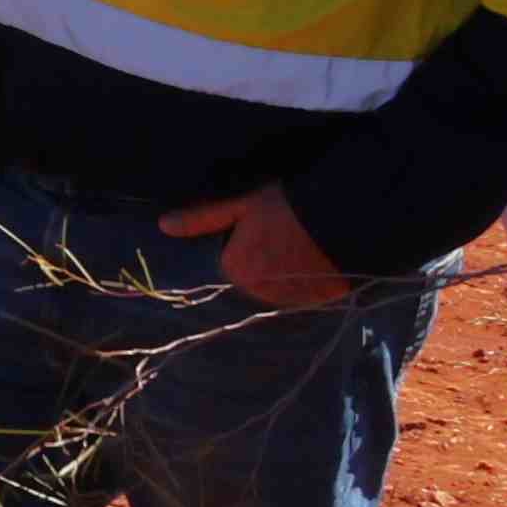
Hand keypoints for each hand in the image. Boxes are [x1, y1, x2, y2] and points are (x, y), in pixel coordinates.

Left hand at [162, 182, 355, 312]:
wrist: (342, 217)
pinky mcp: (321, 301)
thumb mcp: (241, 205)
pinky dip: (312, 279)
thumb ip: (202, 218)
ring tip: (308, 243)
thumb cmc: (286, 206)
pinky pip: (308, 292)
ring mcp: (292, 299)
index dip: (248, 240)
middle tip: (288, 232)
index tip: (265, 225)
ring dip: (290, 272)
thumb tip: (164, 225)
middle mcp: (260, 292)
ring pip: (283, 286)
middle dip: (268, 259)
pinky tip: (322, 257)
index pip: (234, 260)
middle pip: (258, 276)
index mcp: (237, 269)